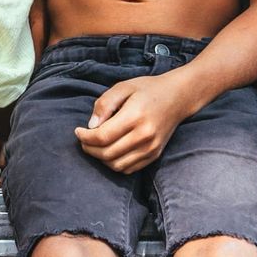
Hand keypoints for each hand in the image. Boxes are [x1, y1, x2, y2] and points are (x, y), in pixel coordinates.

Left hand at [74, 74, 194, 173]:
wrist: (178, 97)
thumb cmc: (147, 89)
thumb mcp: (123, 87)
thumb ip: (104, 104)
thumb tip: (91, 126)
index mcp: (135, 116)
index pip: (103, 137)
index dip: (85, 137)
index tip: (78, 131)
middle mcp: (145, 135)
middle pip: (107, 153)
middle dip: (89, 149)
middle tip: (83, 139)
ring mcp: (151, 148)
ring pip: (117, 165)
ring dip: (100, 158)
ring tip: (95, 145)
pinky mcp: (154, 155)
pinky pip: (129, 169)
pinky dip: (114, 164)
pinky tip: (110, 151)